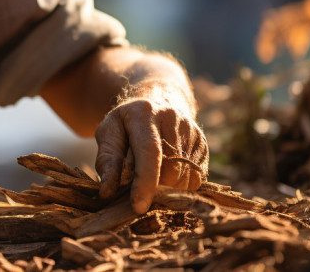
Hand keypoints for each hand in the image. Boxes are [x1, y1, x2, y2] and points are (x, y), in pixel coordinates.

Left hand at [94, 97, 207, 213]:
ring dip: (168, 190)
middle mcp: (173, 118)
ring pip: (186, 178)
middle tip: (139, 192)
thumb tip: (107, 191)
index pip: (150, 151)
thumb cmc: (126, 125)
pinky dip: (180, 187)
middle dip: (155, 190)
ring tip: (152, 180)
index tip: (138, 207)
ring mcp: (192, 131)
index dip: (145, 182)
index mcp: (145, 113)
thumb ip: (106, 160)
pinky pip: (196, 179)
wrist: (156, 103)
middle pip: (171, 169)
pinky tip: (166, 175)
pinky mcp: (203, 144)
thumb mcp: (108, 134)